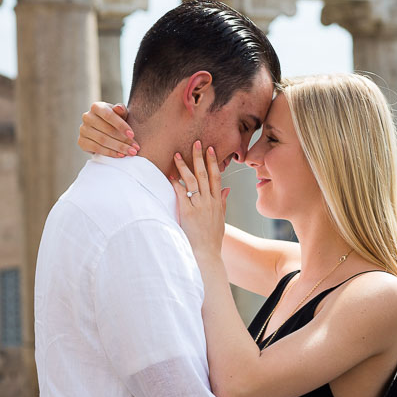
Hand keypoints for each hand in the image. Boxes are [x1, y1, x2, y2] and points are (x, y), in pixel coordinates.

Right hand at [77, 102, 138, 156]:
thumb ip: (121, 110)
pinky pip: (96, 148)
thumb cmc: (116, 120)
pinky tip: (120, 155)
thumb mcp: (121, 114)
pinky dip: (110, 153)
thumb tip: (119, 108)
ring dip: (119, 148)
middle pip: (107, 130)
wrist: (106, 131)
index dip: (121, 125)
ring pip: (102, 140)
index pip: (108, 115)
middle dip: (123, 140)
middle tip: (135, 148)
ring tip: (131, 152)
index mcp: (96, 107)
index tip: (132, 135)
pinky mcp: (81, 142)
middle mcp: (87, 116)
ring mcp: (83, 129)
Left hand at [172, 143, 229, 259]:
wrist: (207, 254)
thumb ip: (223, 203)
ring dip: (184, 166)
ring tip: (177, 155)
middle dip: (200, 157)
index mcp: (217, 202)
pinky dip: (176, 184)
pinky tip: (170, 175)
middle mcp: (209, 201)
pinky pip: (181, 194)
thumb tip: (227, 189)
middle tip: (196, 143)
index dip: (213, 162)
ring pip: (192, 181)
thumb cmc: (213, 239)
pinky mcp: (188, 212)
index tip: (210, 149)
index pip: (216, 177)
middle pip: (205, 174)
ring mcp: (199, 206)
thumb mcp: (221, 219)